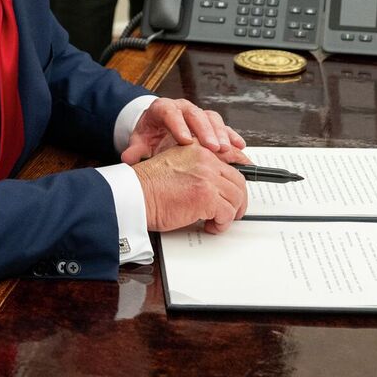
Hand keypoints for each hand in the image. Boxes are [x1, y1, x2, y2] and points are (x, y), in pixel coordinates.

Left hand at [120, 97, 245, 164]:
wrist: (156, 127)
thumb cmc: (150, 133)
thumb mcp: (140, 140)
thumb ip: (135, 149)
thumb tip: (128, 158)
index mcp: (163, 109)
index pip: (170, 112)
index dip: (178, 125)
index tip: (185, 141)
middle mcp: (182, 108)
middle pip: (195, 115)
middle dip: (205, 131)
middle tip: (212, 147)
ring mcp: (198, 114)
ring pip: (211, 118)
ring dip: (220, 134)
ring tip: (226, 150)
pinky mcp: (210, 124)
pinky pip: (223, 127)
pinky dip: (231, 136)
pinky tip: (239, 147)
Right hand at [132, 144, 248, 233]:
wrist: (135, 195)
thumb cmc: (148, 186)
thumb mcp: (175, 166)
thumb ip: (195, 169)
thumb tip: (214, 185)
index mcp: (198, 150)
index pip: (230, 159)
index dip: (240, 176)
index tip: (242, 187)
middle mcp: (205, 160)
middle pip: (238, 181)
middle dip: (238, 200)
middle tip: (231, 212)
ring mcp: (207, 177)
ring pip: (236, 198)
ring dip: (229, 214)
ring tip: (217, 222)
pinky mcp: (206, 196)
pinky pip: (227, 213)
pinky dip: (222, 224)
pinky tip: (210, 226)